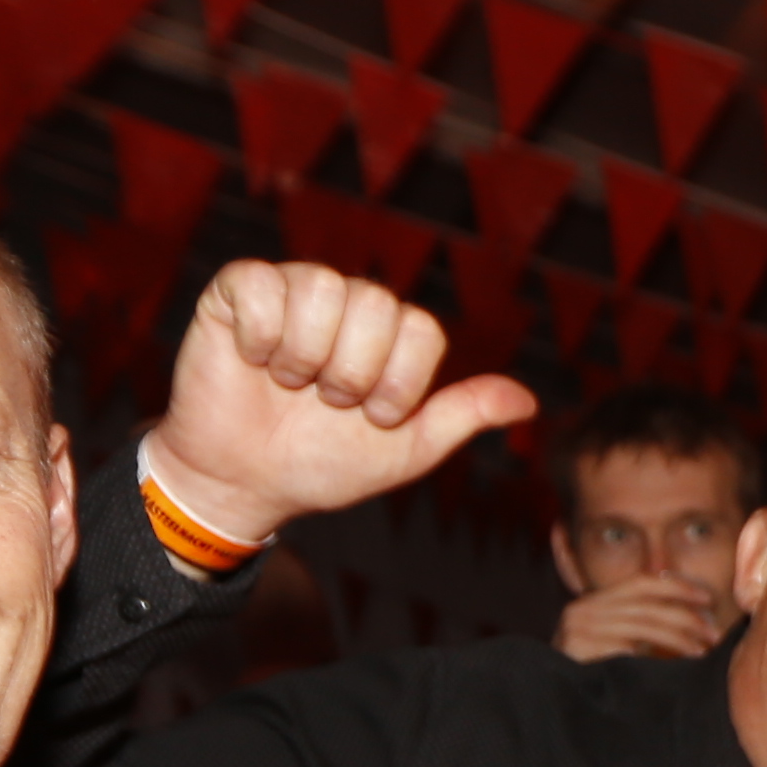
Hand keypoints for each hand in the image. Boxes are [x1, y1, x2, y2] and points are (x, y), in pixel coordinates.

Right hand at [144, 263, 536, 548]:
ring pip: (322, 289)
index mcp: (391, 332)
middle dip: (351, 373)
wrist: (244, 483)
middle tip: (325, 401)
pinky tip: (253, 360)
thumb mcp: (406, 450)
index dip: (398, 383)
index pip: (421, 329)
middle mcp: (347, 301)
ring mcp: (293, 290)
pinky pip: (260, 283)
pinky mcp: (237, 290)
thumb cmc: (323, 463)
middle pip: (375, 304)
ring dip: (305, 357)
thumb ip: (462, 417)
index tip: (372, 416)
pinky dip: (259, 336)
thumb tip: (529, 403)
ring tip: (287, 383)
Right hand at [556, 573, 725, 662]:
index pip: (641, 583)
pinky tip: (671, 668)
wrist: (549, 704)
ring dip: (677, 639)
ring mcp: (577, 630)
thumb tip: (694, 621)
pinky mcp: (575, 651)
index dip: (678, 586)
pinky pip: (623, 650)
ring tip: (700, 652)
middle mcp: (582, 610)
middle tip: (713, 634)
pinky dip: (650, 657)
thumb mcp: (613, 642)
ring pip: (640, 627)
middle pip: (646, 606)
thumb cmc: (590, 674)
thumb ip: (640, 626)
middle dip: (686, 618)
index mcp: (593, 602)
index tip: (707, 597)